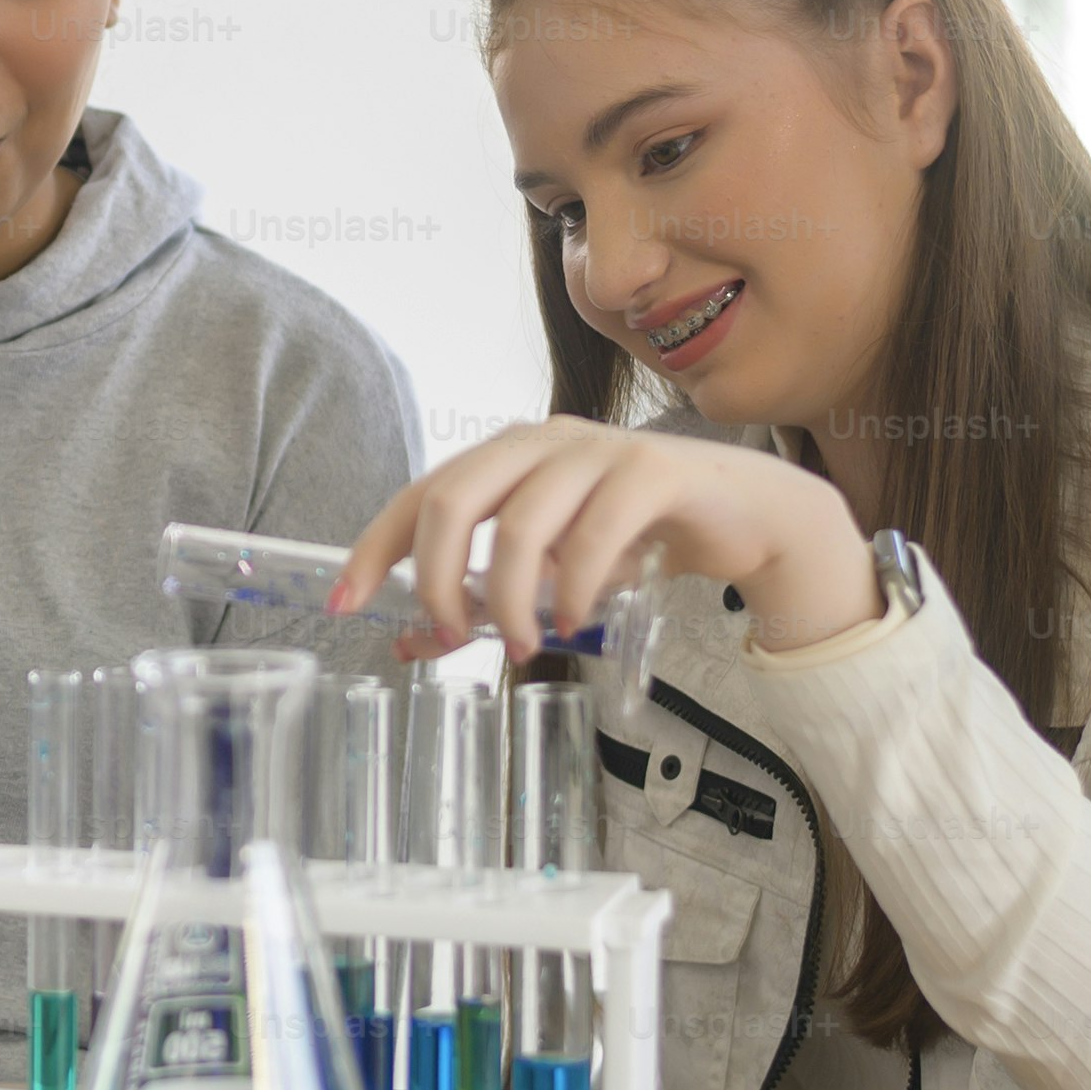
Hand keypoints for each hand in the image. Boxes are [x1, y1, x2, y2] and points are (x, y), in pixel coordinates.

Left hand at [331, 418, 876, 662]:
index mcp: (507, 456)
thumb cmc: (636, 539)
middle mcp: (542, 442)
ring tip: (526, 648)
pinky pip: (593, 534)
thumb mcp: (550, 575)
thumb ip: (486, 601)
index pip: (419, 493)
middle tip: (452, 637)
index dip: (376, 547)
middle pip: (453, 497)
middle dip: (440, 578)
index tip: (346, 602)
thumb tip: (410, 643)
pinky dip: (573, 589)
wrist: (745, 515)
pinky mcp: (651, 471)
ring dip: (511, 599)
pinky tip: (573, 621)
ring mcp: (597, 450)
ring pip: (520, 523)